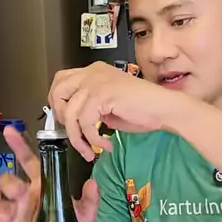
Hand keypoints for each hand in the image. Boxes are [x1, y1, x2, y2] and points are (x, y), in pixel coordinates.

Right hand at [0, 126, 99, 221]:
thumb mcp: (87, 213)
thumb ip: (91, 199)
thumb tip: (94, 184)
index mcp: (43, 185)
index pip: (29, 161)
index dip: (19, 145)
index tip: (10, 132)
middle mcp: (27, 197)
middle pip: (10, 182)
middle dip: (10, 184)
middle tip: (18, 191)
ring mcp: (16, 213)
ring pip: (1, 205)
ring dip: (4, 210)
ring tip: (10, 218)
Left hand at [49, 62, 183, 160]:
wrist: (164, 108)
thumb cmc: (144, 109)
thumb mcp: (109, 106)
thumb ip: (91, 108)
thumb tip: (75, 122)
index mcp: (94, 72)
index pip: (61, 80)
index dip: (57, 102)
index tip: (65, 121)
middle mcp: (92, 73)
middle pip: (58, 91)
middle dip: (61, 118)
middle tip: (73, 135)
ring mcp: (96, 82)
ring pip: (70, 113)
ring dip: (78, 138)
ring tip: (90, 149)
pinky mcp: (102, 95)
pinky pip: (86, 122)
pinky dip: (93, 139)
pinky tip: (105, 144)